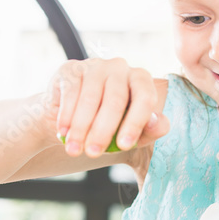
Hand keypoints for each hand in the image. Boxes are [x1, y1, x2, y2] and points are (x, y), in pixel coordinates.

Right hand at [49, 58, 167, 156]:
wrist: (75, 118)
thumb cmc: (111, 125)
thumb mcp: (134, 132)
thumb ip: (152, 129)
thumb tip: (156, 122)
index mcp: (141, 79)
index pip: (144, 97)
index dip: (135, 123)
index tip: (124, 146)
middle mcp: (119, 67)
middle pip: (115, 100)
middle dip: (102, 131)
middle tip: (93, 154)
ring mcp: (94, 66)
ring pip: (90, 98)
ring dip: (80, 128)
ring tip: (74, 150)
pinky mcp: (70, 69)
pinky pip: (70, 93)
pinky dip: (66, 116)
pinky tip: (63, 132)